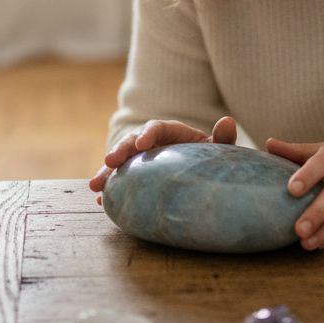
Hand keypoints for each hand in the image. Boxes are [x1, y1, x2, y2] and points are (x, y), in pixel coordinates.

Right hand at [89, 117, 236, 202]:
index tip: (142, 144)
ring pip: (121, 164)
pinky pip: (122, 182)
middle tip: (109, 161)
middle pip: (132, 143)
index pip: (157, 127)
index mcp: (172, 133)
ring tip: (95, 186)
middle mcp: (153, 144)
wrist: (205, 174)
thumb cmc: (212, 159)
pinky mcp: (137, 179)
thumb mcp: (217, 149)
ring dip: (107, 172)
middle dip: (120, 150)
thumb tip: (228, 121)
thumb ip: (222, 137)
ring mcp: (143, 161)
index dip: (148, 133)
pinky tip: (102, 201)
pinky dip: (112, 191)